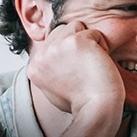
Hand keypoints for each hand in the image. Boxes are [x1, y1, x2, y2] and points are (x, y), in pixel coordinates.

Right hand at [27, 21, 125, 136]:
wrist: (96, 109)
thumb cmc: (82, 101)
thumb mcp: (55, 87)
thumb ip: (50, 68)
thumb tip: (54, 53)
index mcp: (34, 66)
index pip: (52, 41)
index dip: (69, 53)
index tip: (77, 71)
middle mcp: (41, 55)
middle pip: (62, 31)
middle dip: (77, 43)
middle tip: (86, 66)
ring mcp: (56, 47)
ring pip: (76, 26)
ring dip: (89, 41)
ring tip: (92, 62)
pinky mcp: (75, 41)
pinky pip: (94, 32)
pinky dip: (102, 45)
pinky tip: (100, 62)